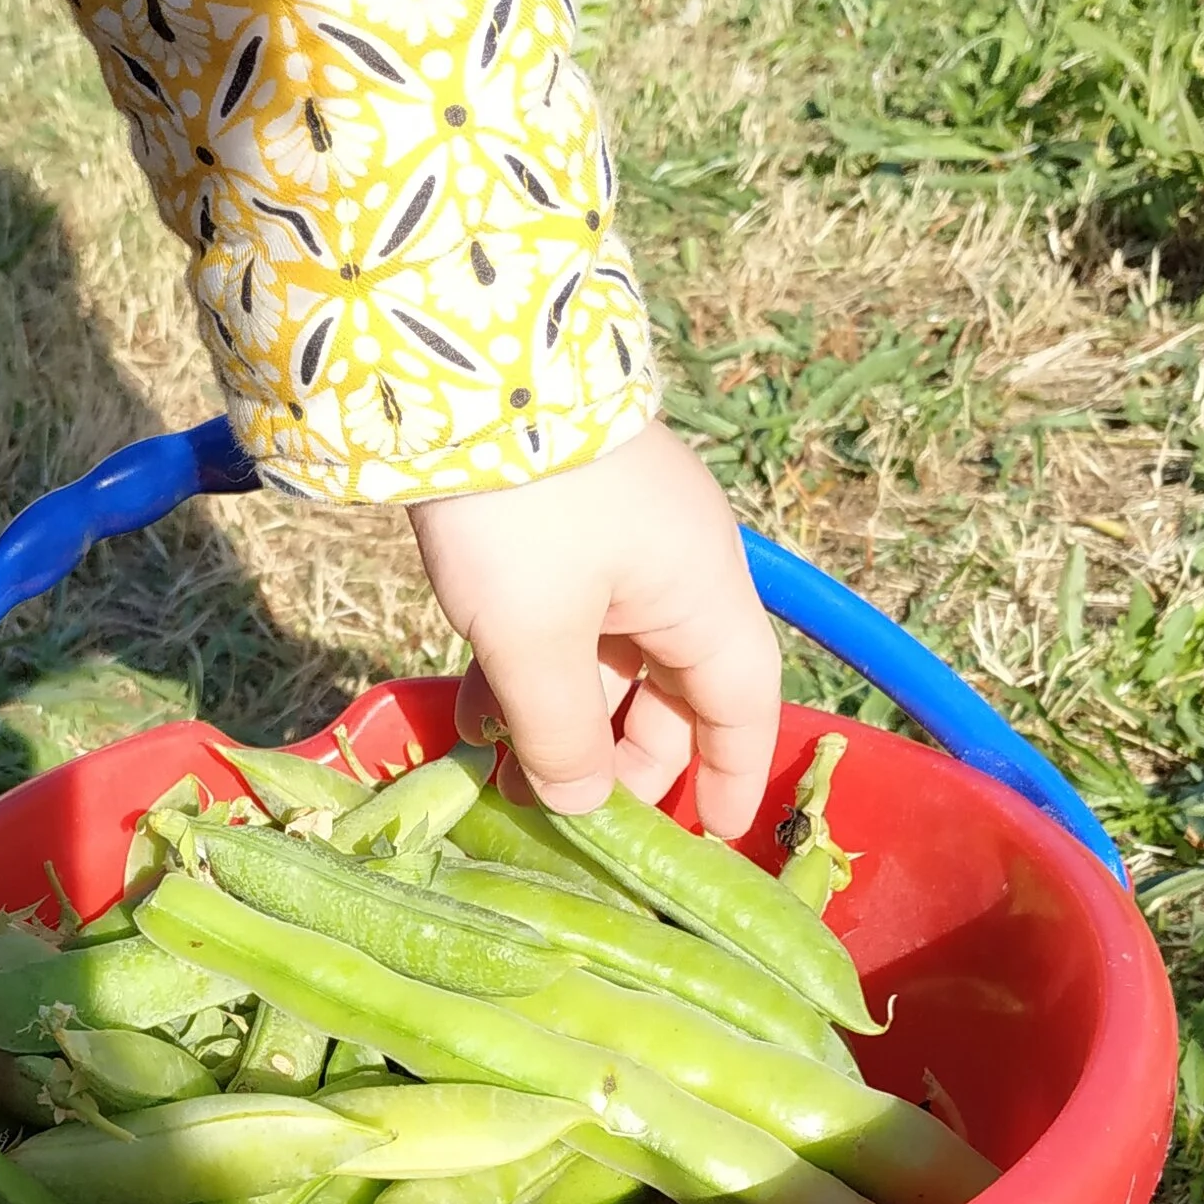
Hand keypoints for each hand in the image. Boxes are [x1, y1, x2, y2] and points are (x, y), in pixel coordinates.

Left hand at [408, 424, 781, 835]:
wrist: (461, 369)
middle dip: (626, 756)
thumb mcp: (533, 640)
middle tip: (574, 811)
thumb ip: (560, 734)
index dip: (732, 774)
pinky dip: (531, 671)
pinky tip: (477, 714)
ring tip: (507, 776)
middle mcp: (675, 568)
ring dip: (566, 719)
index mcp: (701, 593)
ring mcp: (617, 543)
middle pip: (673, 688)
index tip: (715, 834)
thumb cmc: (521, 516)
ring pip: (608, 658)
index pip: (742, 703)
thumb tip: (582, 806)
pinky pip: (563, 620)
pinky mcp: (559, 525)